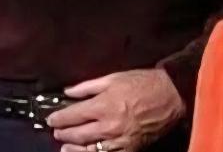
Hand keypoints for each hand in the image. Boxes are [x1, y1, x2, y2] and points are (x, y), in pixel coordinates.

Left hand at [47, 68, 184, 151]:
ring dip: (74, 149)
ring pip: (90, 150)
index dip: (59, 118)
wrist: (171, 96)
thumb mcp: (114, 77)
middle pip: (78, 134)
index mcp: (103, 104)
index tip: (51, 119)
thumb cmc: (142, 83)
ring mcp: (119, 140)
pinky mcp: (130, 148)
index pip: (73, 115)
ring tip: (65, 148)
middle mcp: (108, 125)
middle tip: (57, 132)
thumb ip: (88, 86)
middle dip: (64, 134)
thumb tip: (68, 92)